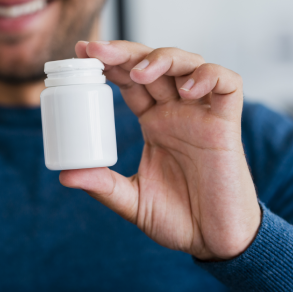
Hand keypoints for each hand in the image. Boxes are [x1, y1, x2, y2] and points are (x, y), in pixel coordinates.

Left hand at [60, 41, 260, 260]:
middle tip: (96, 50)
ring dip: (163, 59)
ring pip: (188, 64)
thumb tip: (65, 175)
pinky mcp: (227, 125)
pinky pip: (227, 86)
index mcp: (154, 123)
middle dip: (126, 51)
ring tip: (139, 73)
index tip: (82, 52)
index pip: (130, 81)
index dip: (110, 62)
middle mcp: (176, 113)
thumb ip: (103, 187)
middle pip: (153, 64)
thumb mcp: (132, 201)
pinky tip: (186, 89)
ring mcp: (202, 116)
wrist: (214, 241)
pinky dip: (208, 76)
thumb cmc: (178, 219)